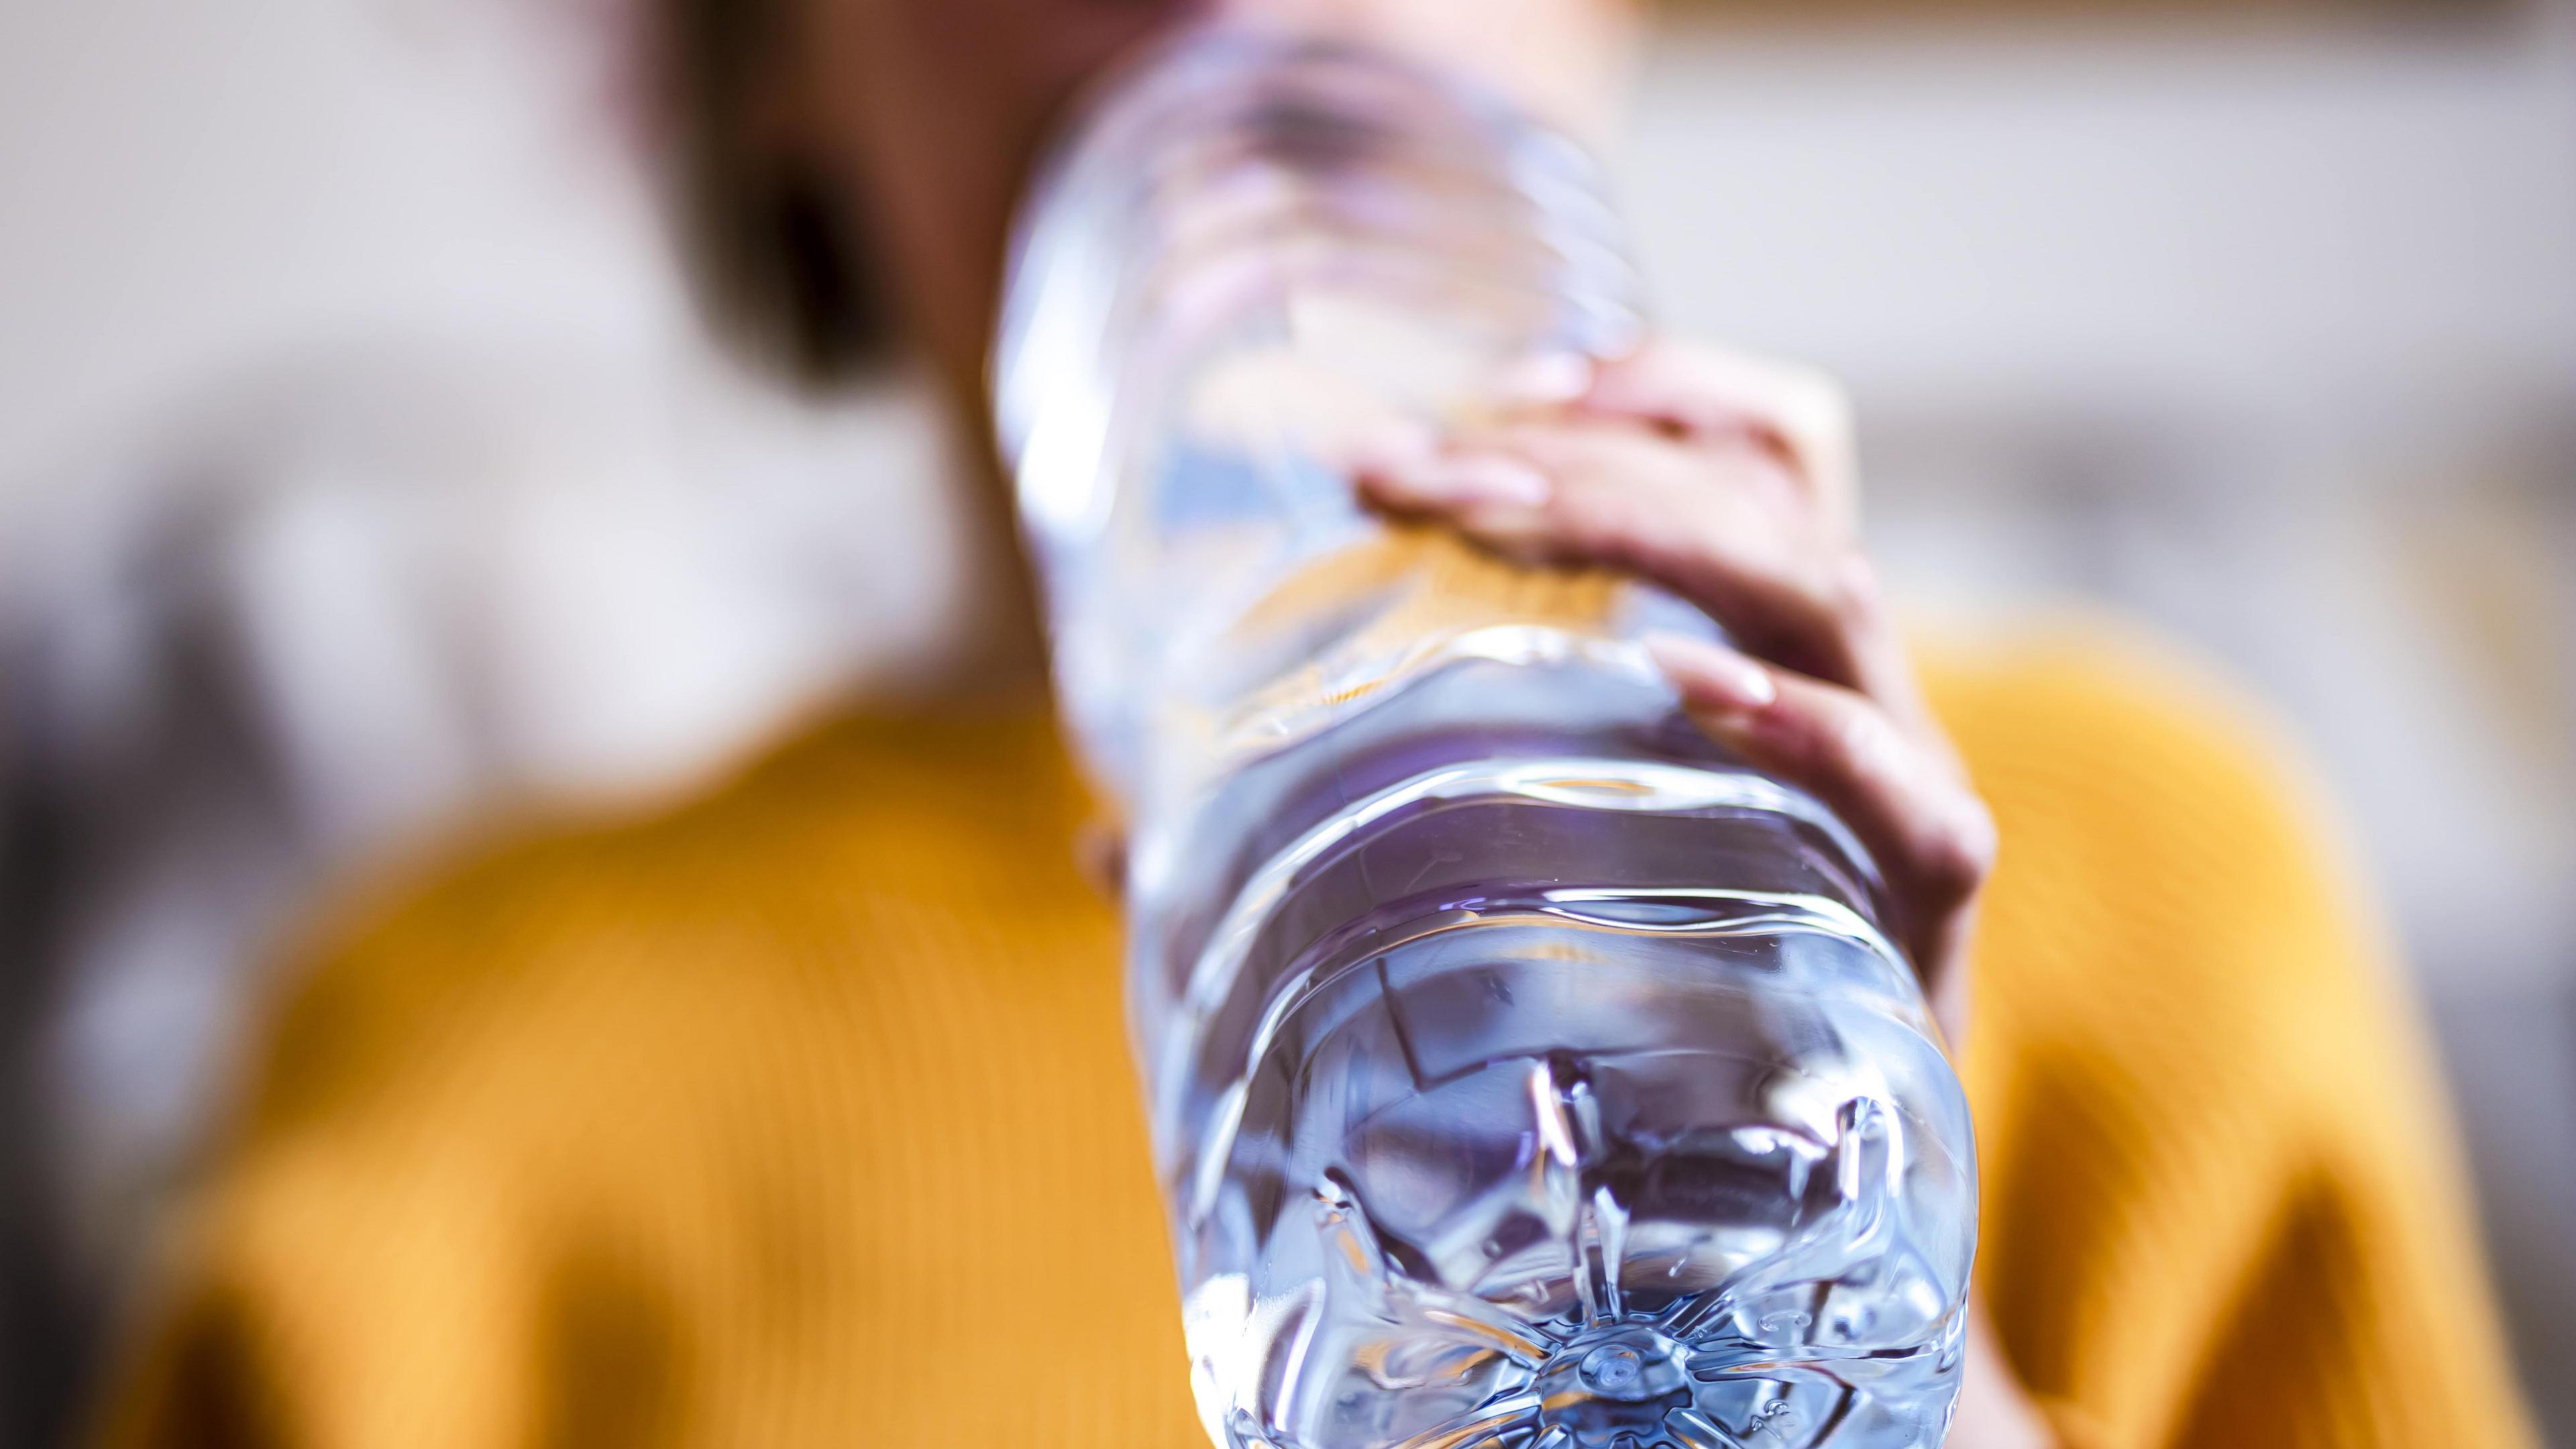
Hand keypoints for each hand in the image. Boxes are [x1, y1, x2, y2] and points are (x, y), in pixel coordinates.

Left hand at [1356, 340, 2051, 1446]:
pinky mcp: (1921, 922)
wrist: (1742, 1250)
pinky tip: (1681, 683)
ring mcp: (1894, 801)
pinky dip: (1805, 724)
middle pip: (1767, 496)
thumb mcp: (1456, 907)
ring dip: (1664, 523)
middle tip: (1407, 464)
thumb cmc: (1603, 1045)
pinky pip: (1903, 793)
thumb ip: (1303, 859)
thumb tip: (1097, 833)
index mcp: (1757, 668)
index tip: (1495, 382)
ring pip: (1832, 590)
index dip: (1653, 388)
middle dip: (1580, 448)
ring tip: (1504, 512)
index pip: (1766, 456)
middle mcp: (1839, 704)